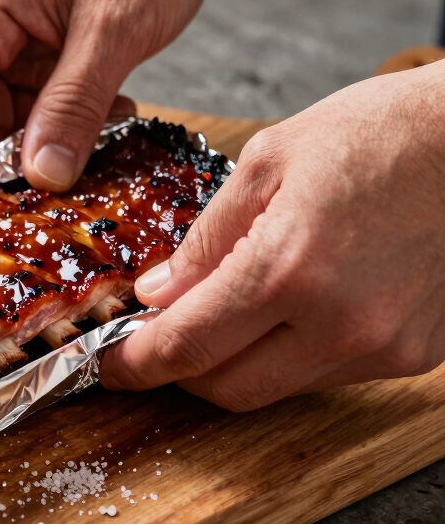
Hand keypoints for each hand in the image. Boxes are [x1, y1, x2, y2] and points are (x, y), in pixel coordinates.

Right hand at [0, 0, 206, 190]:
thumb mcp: (114, 27)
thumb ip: (76, 104)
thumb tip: (44, 174)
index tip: (24, 201)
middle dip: (24, 160)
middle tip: (80, 174)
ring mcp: (5, 43)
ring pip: (9, 124)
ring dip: (56, 143)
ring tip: (108, 130)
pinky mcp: (33, 51)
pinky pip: (37, 107)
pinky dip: (72, 121)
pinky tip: (110, 113)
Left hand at [100, 60, 444, 410]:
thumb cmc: (381, 134)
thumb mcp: (268, 164)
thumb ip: (204, 239)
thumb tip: (158, 293)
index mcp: (287, 270)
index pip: (186, 346)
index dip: (136, 364)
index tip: (110, 364)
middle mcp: (337, 326)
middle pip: (226, 389)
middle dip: (178, 372)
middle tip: (153, 343)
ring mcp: (380, 348)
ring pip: (276, 388)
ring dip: (234, 363)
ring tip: (222, 315)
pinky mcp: (413, 356)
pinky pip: (325, 374)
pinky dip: (288, 355)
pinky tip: (284, 312)